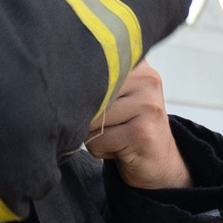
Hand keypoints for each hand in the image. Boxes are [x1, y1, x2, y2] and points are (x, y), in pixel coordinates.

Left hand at [88, 63, 189, 188]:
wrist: (160, 159)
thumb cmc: (128, 125)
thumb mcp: (117, 94)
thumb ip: (98, 81)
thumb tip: (63, 88)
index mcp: (137, 63)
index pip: (91, 67)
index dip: (80, 89)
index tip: (94, 101)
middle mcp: (146, 79)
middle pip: (89, 94)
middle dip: (88, 115)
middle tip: (109, 123)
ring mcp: (147, 105)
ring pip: (92, 118)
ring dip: (93, 134)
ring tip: (114, 135)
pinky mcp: (142, 132)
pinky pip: (99, 139)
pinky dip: (100, 149)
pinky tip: (119, 148)